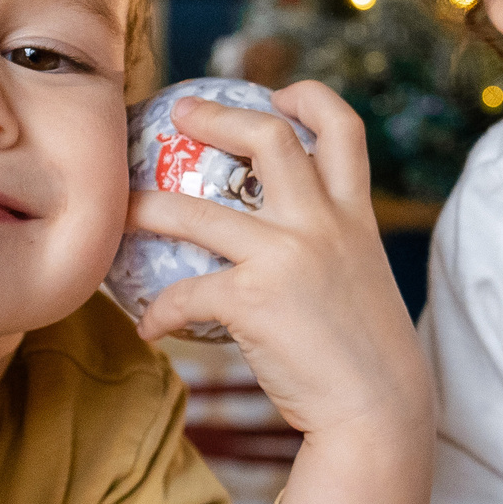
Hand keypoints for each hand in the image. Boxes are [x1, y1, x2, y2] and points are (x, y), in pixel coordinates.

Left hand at [128, 83, 424, 439]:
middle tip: (178, 112)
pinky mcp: (253, 300)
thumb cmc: (367, 358)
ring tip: (123, 208)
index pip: (344, 129)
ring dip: (147, 208)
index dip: (310, 97)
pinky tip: (149, 328)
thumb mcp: (362, 281)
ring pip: (195, 212)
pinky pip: (184, 295)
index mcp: (354, 216)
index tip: (280, 92)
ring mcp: (287, 257)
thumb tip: (288, 249)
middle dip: (216, 116)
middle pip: (267, 138)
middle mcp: (323, 224)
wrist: (379, 412)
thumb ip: (331, 250)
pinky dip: (159, 313)